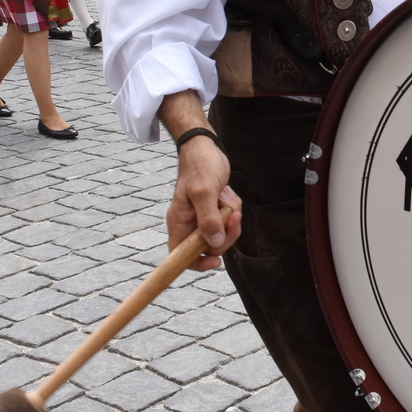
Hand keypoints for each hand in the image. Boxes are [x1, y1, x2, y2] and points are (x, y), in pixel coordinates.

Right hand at [167, 137, 242, 271]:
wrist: (206, 148)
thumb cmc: (200, 166)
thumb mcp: (204, 191)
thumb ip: (208, 218)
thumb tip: (213, 244)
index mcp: (179, 222)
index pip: (180, 254)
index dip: (196, 263)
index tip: (215, 261)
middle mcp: (189, 223)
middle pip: (209, 247)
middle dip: (225, 233)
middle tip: (232, 216)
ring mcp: (202, 217)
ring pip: (222, 233)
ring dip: (230, 216)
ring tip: (225, 196)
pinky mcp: (214, 211)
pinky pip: (228, 220)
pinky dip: (232, 208)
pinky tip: (227, 193)